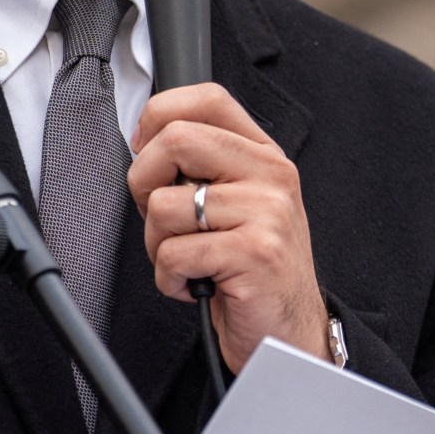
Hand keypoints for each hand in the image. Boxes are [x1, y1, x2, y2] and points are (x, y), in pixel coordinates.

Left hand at [130, 82, 326, 371]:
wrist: (290, 333)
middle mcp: (272, 176)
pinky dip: (170, 279)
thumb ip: (205, 169)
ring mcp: (267, 213)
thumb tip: (145, 145)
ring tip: (190, 261)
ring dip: (157, 245)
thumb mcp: (238, 205)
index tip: (146, 149)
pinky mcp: (255, 254)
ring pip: (164, 206)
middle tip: (162, 218)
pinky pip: (174, 254)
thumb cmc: (252, 270)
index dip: (160, 116)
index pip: (208, 99)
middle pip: (176, 140)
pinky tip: (196, 286)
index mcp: (264, 156)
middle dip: (144, 183)